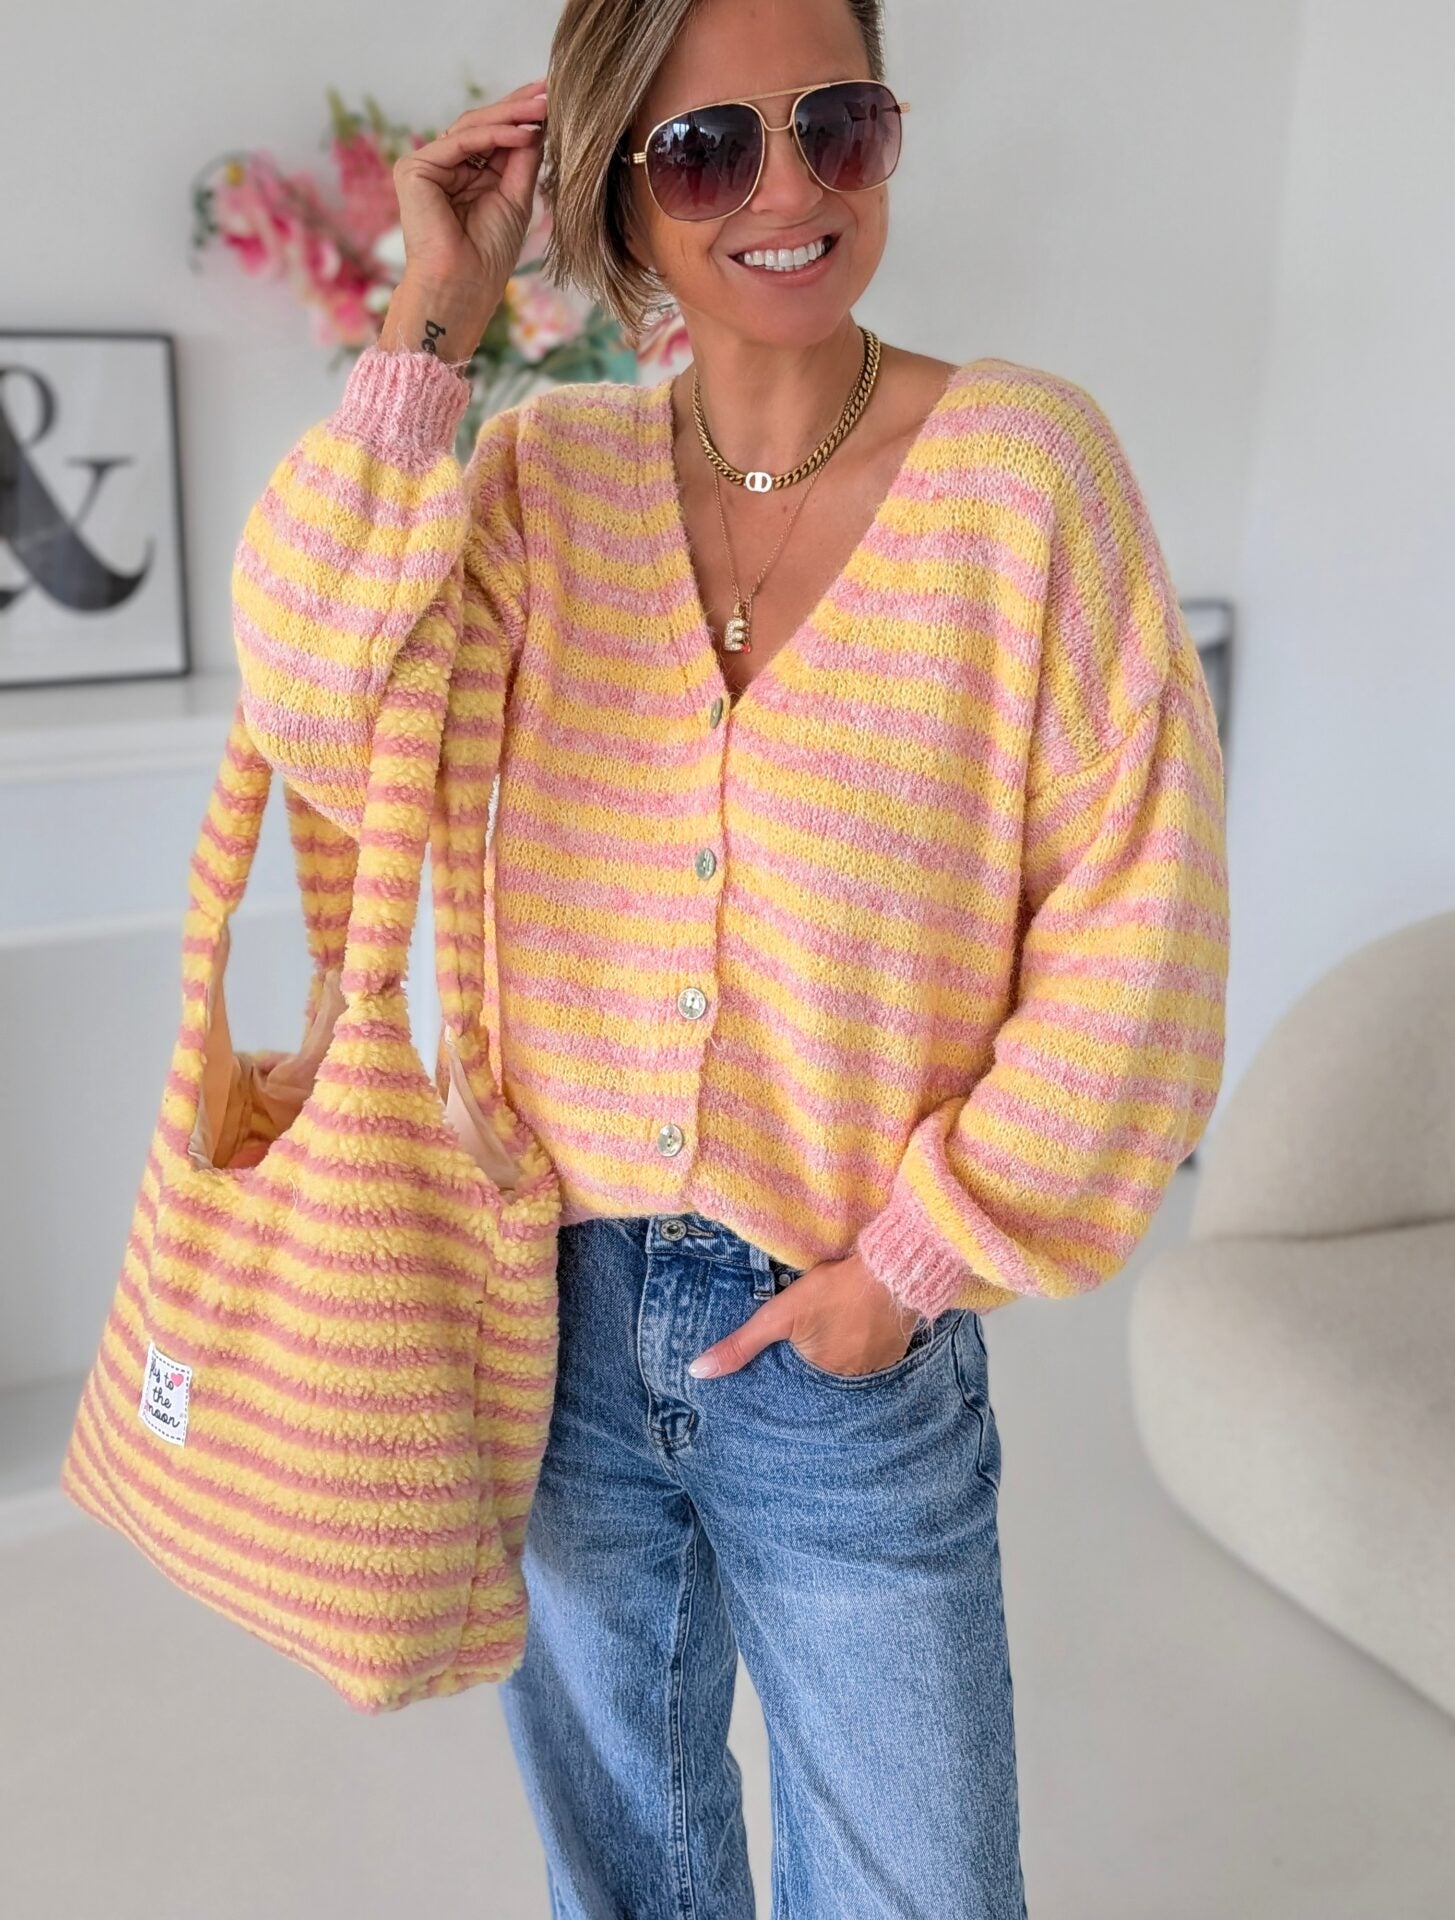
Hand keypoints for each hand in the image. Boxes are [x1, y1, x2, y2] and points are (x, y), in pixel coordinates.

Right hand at [388, 77, 551, 330]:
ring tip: (543, 108)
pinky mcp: (414, 169)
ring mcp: (427, 167)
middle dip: (517, 108)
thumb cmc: (487, 257)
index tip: (551, 99)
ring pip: (472, 128)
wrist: (462, 288)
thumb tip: (539, 121)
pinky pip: (460, 142)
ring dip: (510, 116)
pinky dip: (494, 135)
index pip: (493, 137)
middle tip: (548, 91)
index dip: (520, 117)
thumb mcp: (516, 198)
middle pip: (482, 126)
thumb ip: (522, 159)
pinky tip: (524, 132)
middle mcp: (444, 168)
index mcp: (465, 177)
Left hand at [687, 1251, 923, 1378]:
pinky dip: (862, 1346)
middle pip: (823, 1375)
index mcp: (821, 1377)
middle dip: (816, 1360)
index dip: (792, 1367)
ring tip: (836, 1329)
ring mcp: (877, 1370)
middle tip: (816, 1334)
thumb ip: (741, 1344)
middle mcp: (851, 1383)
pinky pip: (872, 1358)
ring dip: (841, 1352)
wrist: (892, 1272)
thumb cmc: (834, 1290)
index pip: (797, 1384)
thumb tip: (698, 1373)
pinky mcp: (895, 1354)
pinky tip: (858, 1328)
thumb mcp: (780, 1314)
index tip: (791, 1353)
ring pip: (848, 1366)